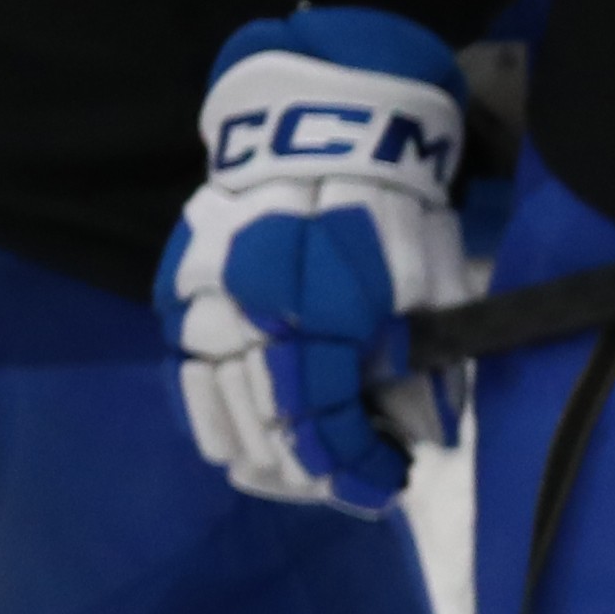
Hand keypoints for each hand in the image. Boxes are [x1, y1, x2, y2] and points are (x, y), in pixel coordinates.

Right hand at [161, 11, 480, 514]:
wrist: (322, 126)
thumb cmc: (393, 207)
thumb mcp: (433, 283)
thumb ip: (427, 361)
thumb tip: (422, 436)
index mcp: (326, 309)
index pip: (330, 417)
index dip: (358, 465)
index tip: (386, 483)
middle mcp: (258, 308)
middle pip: (272, 419)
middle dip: (312, 469)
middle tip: (341, 487)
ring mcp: (210, 294)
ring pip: (220, 397)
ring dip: (257, 450)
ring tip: (289, 476)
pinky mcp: (181, 280)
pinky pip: (185, 361)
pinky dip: (206, 409)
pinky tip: (233, 442)